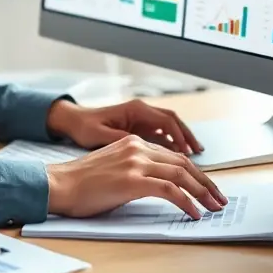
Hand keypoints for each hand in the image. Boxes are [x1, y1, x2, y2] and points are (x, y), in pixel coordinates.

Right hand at [45, 134, 227, 218]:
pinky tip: (193, 212)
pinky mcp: (132, 180)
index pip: (173, 155)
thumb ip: (136, 169)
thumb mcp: (113, 168)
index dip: (194, 172)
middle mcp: (137, 147)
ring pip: (180, 173)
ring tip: (213, 206)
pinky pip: (169, 189)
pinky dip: (186, 201)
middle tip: (219, 198)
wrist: (59, 184)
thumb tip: (160, 186)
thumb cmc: (81, 183)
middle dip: (205, 182)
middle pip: (182, 162)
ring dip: (202, 191)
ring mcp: (135, 162)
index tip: (206, 188)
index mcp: (133, 143)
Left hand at [46, 98, 204, 154]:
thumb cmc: (84, 127)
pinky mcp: (138, 130)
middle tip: (201, 156)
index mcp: (136, 110)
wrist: (72, 122)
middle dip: (189, 140)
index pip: (168, 122)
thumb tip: (145, 152)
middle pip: (174, 124)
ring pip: (170, 130)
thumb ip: (125, 141)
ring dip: (183, 143)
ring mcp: (141, 120)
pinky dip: (172, 147)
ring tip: (196, 161)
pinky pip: (161, 136)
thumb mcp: (101, 135)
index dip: (181, 138)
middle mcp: (142, 112)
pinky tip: (178, 162)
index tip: (190, 155)